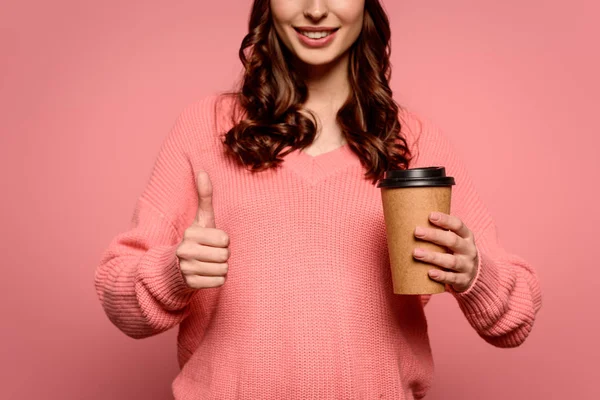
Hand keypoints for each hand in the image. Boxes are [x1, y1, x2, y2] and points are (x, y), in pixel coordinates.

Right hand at [176, 170, 229, 288]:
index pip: (224, 239)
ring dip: (221, 267)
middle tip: (211, 253)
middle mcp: (185, 251)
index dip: (223, 240)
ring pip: (223, 269)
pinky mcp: (190, 284)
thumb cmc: (195, 240)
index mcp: (190, 233)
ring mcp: (187, 269)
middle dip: (223, 255)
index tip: (212, 240)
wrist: (174, 267)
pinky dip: (217, 279)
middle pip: (225, 255)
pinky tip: (206, 274)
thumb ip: (205, 197)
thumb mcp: (201, 219)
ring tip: (208, 263)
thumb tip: (203, 172)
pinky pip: (219, 282)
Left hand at [413, 212, 478, 292]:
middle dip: (434, 235)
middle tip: (417, 232)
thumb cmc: (456, 253)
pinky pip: (452, 278)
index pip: (458, 225)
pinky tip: (430, 273)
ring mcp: (467, 266)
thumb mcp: (454, 241)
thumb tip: (412, 219)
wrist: (474, 276)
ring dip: (432, 257)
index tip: (430, 216)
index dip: (445, 220)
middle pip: (452, 241)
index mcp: (466, 237)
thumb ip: (440, 233)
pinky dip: (441, 276)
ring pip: (450, 261)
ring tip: (416, 253)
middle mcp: (469, 250)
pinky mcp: (463, 280)